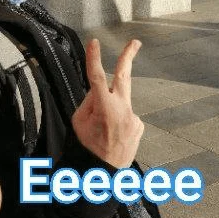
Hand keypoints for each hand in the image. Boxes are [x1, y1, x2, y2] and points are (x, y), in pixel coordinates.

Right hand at [71, 39, 143, 168]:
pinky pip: (125, 114)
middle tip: (135, 42)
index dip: (94, 58)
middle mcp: (123, 110)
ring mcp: (133, 117)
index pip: (97, 77)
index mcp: (104, 108)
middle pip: (124, 77)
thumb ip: (89, 101)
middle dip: (128, 57)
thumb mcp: (79, 121)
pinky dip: (118, 119)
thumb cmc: (87, 148)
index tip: (94, 42)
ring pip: (119, 102)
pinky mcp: (139, 124)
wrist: (103, 175)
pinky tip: (113, 134)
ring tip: (104, 130)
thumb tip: (98, 89)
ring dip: (110, 108)